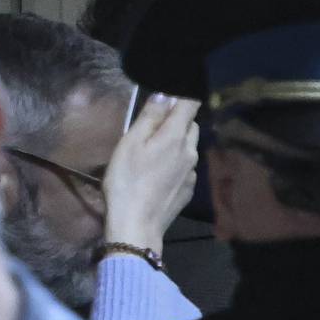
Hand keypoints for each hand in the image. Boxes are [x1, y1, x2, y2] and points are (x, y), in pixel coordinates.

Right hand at [104, 94, 200, 253]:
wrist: (136, 225)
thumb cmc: (127, 181)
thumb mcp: (131, 143)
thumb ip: (150, 117)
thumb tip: (165, 95)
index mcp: (176, 136)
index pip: (190, 104)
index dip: (181, 95)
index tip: (168, 94)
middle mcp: (190, 152)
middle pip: (191, 125)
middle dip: (177, 118)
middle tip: (153, 123)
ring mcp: (192, 172)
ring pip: (189, 146)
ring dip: (177, 140)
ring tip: (154, 148)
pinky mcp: (188, 189)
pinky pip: (186, 165)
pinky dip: (176, 160)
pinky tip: (159, 171)